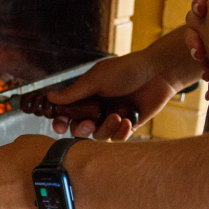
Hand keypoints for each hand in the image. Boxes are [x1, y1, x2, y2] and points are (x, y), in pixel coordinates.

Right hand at [46, 47, 183, 140]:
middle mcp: (97, 107)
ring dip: (106, 129)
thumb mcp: (96, 79)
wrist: (158, 73)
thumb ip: (74, 92)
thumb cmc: (126, 71)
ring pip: (99, 135)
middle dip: (82, 129)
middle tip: (90, 124)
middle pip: (80, 128)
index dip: (61, 121)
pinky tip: (128, 122)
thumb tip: (50, 97)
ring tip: (117, 117)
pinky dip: (121, 132)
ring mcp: (112, 117)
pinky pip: (118, 138)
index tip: (59, 126)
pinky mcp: (128, 126)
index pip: (67, 112)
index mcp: (86, 95)